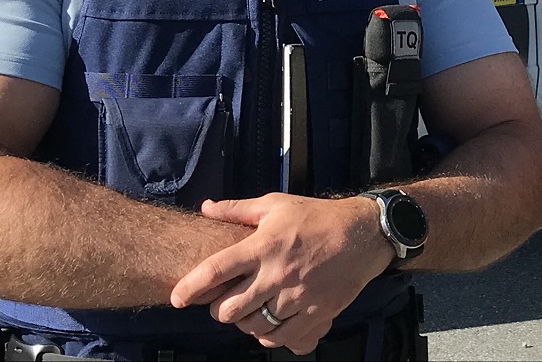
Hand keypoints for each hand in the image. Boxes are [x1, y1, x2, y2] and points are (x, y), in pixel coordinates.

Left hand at [170, 193, 394, 353]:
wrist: (363, 234)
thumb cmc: (316, 217)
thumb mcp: (276, 204)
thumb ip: (237, 209)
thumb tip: (205, 208)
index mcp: (264, 246)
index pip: (216, 270)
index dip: (190, 287)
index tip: (178, 298)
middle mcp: (277, 274)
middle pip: (229, 309)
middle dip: (218, 309)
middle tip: (224, 301)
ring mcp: (296, 297)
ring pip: (251, 326)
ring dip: (242, 322)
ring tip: (247, 310)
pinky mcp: (314, 313)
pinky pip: (279, 336)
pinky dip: (267, 333)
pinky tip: (267, 322)